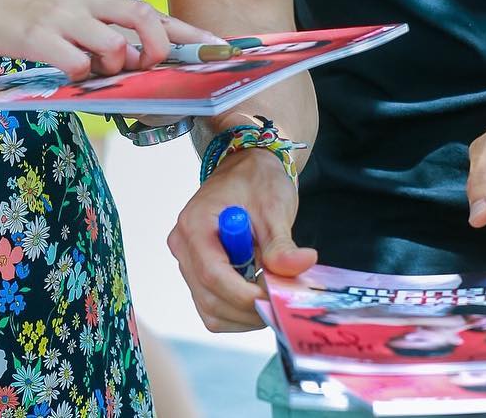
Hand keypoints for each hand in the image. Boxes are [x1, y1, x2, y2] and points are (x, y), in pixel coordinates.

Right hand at [0, 0, 223, 78]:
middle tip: (150, 67)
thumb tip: (134, 57)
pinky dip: (81, 76)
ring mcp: (64, 16)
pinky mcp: (40, 37)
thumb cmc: (24, 9)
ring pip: (115, 46)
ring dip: (115, 68)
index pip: (152, 10)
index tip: (219, 47)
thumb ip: (100, 25)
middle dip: (158, 49)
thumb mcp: (68, 6)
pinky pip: (77, 63)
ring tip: (94, 70)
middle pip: (143, 19)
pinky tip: (66, 72)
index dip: (187, 32)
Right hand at [167, 146, 316, 331]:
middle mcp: (183, 246)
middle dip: (248, 309)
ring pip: (211, 310)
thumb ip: (282, 243)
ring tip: (271, 292)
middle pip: (210, 298)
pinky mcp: (197, 274)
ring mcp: (188, 262)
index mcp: (195, 224)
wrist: (247, 172)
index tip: (274, 299)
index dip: (244, 295)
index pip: (212, 274)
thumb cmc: (256, 182)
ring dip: (244, 314)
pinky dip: (239, 312)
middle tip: (280, 300)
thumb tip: (302, 263)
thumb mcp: (273, 208)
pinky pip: (214, 308)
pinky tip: (259, 291)